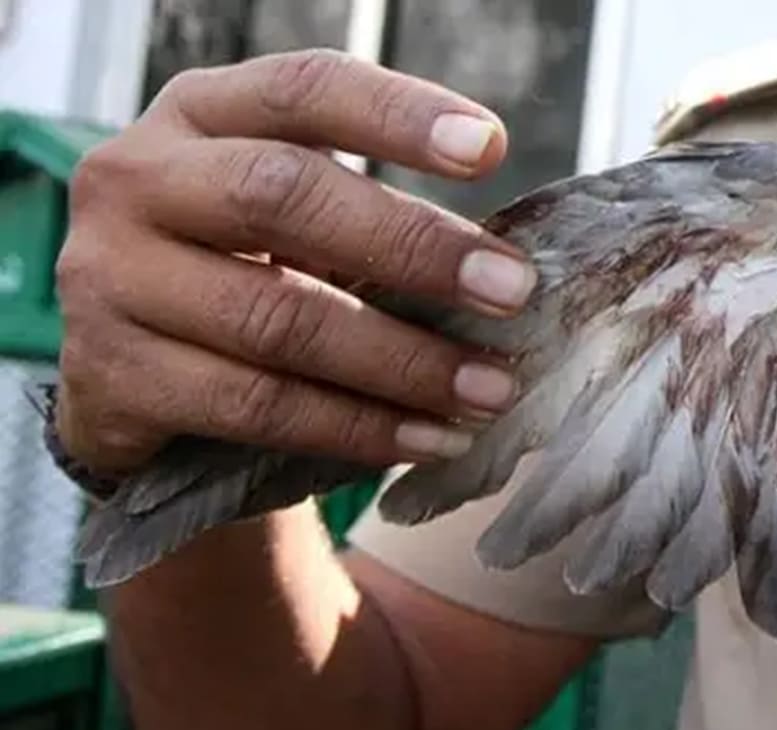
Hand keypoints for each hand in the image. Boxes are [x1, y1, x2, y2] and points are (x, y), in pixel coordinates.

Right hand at [54, 49, 533, 474]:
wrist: (132, 384)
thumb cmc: (243, 275)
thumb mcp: (291, 219)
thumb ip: (370, 215)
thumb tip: (508, 260)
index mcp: (199, 114)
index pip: (301, 90)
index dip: (396, 115)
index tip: (489, 148)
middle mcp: (139, 180)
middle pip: (283, 197)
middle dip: (414, 247)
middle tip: (511, 291)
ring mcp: (112, 278)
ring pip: (278, 319)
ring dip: (403, 362)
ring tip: (489, 390)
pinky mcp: (114, 377)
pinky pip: (257, 406)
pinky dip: (358, 428)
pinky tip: (427, 439)